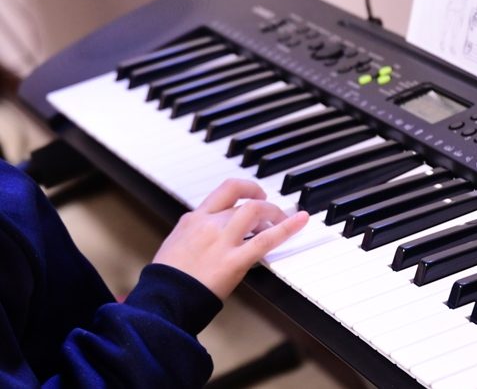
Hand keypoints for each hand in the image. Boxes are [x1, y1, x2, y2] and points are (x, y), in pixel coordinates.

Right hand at [152, 179, 308, 299]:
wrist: (163, 300)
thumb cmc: (167, 280)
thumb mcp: (175, 247)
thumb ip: (194, 235)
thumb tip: (208, 234)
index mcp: (192, 220)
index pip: (224, 191)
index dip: (245, 189)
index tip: (254, 195)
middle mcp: (208, 224)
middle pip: (243, 200)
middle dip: (263, 203)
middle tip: (272, 212)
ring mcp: (222, 240)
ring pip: (254, 210)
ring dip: (273, 213)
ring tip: (281, 221)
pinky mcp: (234, 261)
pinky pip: (266, 239)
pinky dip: (287, 227)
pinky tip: (301, 221)